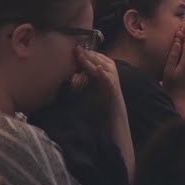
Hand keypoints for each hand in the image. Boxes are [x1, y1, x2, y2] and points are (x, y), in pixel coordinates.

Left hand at [75, 46, 134, 181]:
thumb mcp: (90, 99)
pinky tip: (97, 71)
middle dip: (91, 54)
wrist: (116, 136)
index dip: (90, 54)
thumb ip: (84, 88)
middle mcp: (113, 83)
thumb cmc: (102, 119)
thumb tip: (69, 78)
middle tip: (76, 48)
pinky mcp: (115, 99)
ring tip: (82, 55)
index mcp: (107, 82)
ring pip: (108, 69)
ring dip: (95, 61)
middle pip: (105, 62)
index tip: (76, 49)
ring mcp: (115, 90)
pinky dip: (104, 77)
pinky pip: (111, 85)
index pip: (101, 62)